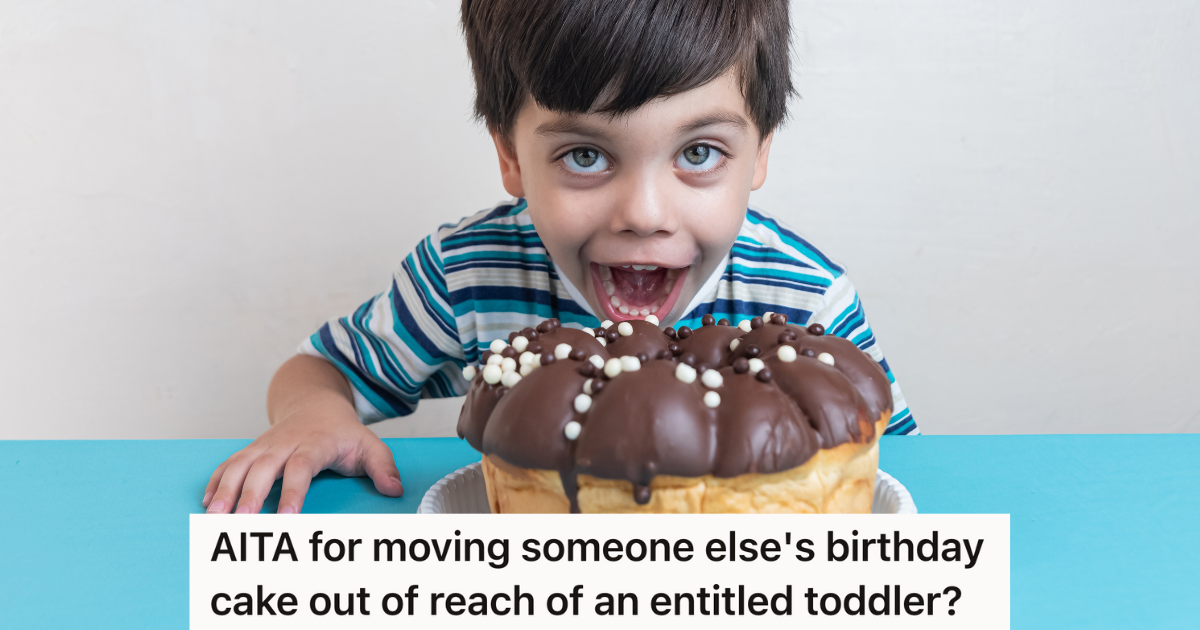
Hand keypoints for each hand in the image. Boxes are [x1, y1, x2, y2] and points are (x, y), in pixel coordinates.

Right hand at [202, 355, 403, 513]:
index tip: (287, 517)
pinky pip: (229, 464)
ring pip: (239, 466)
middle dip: (249, 495)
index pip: (301, 467)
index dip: (294, 492)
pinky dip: (215, 481)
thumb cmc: (342, 433)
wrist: (315, 404)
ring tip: (213, 517)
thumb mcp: (369, 445)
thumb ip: (383, 467)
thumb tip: (395, 488)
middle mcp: (284, 444)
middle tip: (240, 522)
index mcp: (314, 444)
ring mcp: (264, 446)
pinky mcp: (250, 450)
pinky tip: (206, 503)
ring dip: (224, 490)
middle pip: (263, 468)